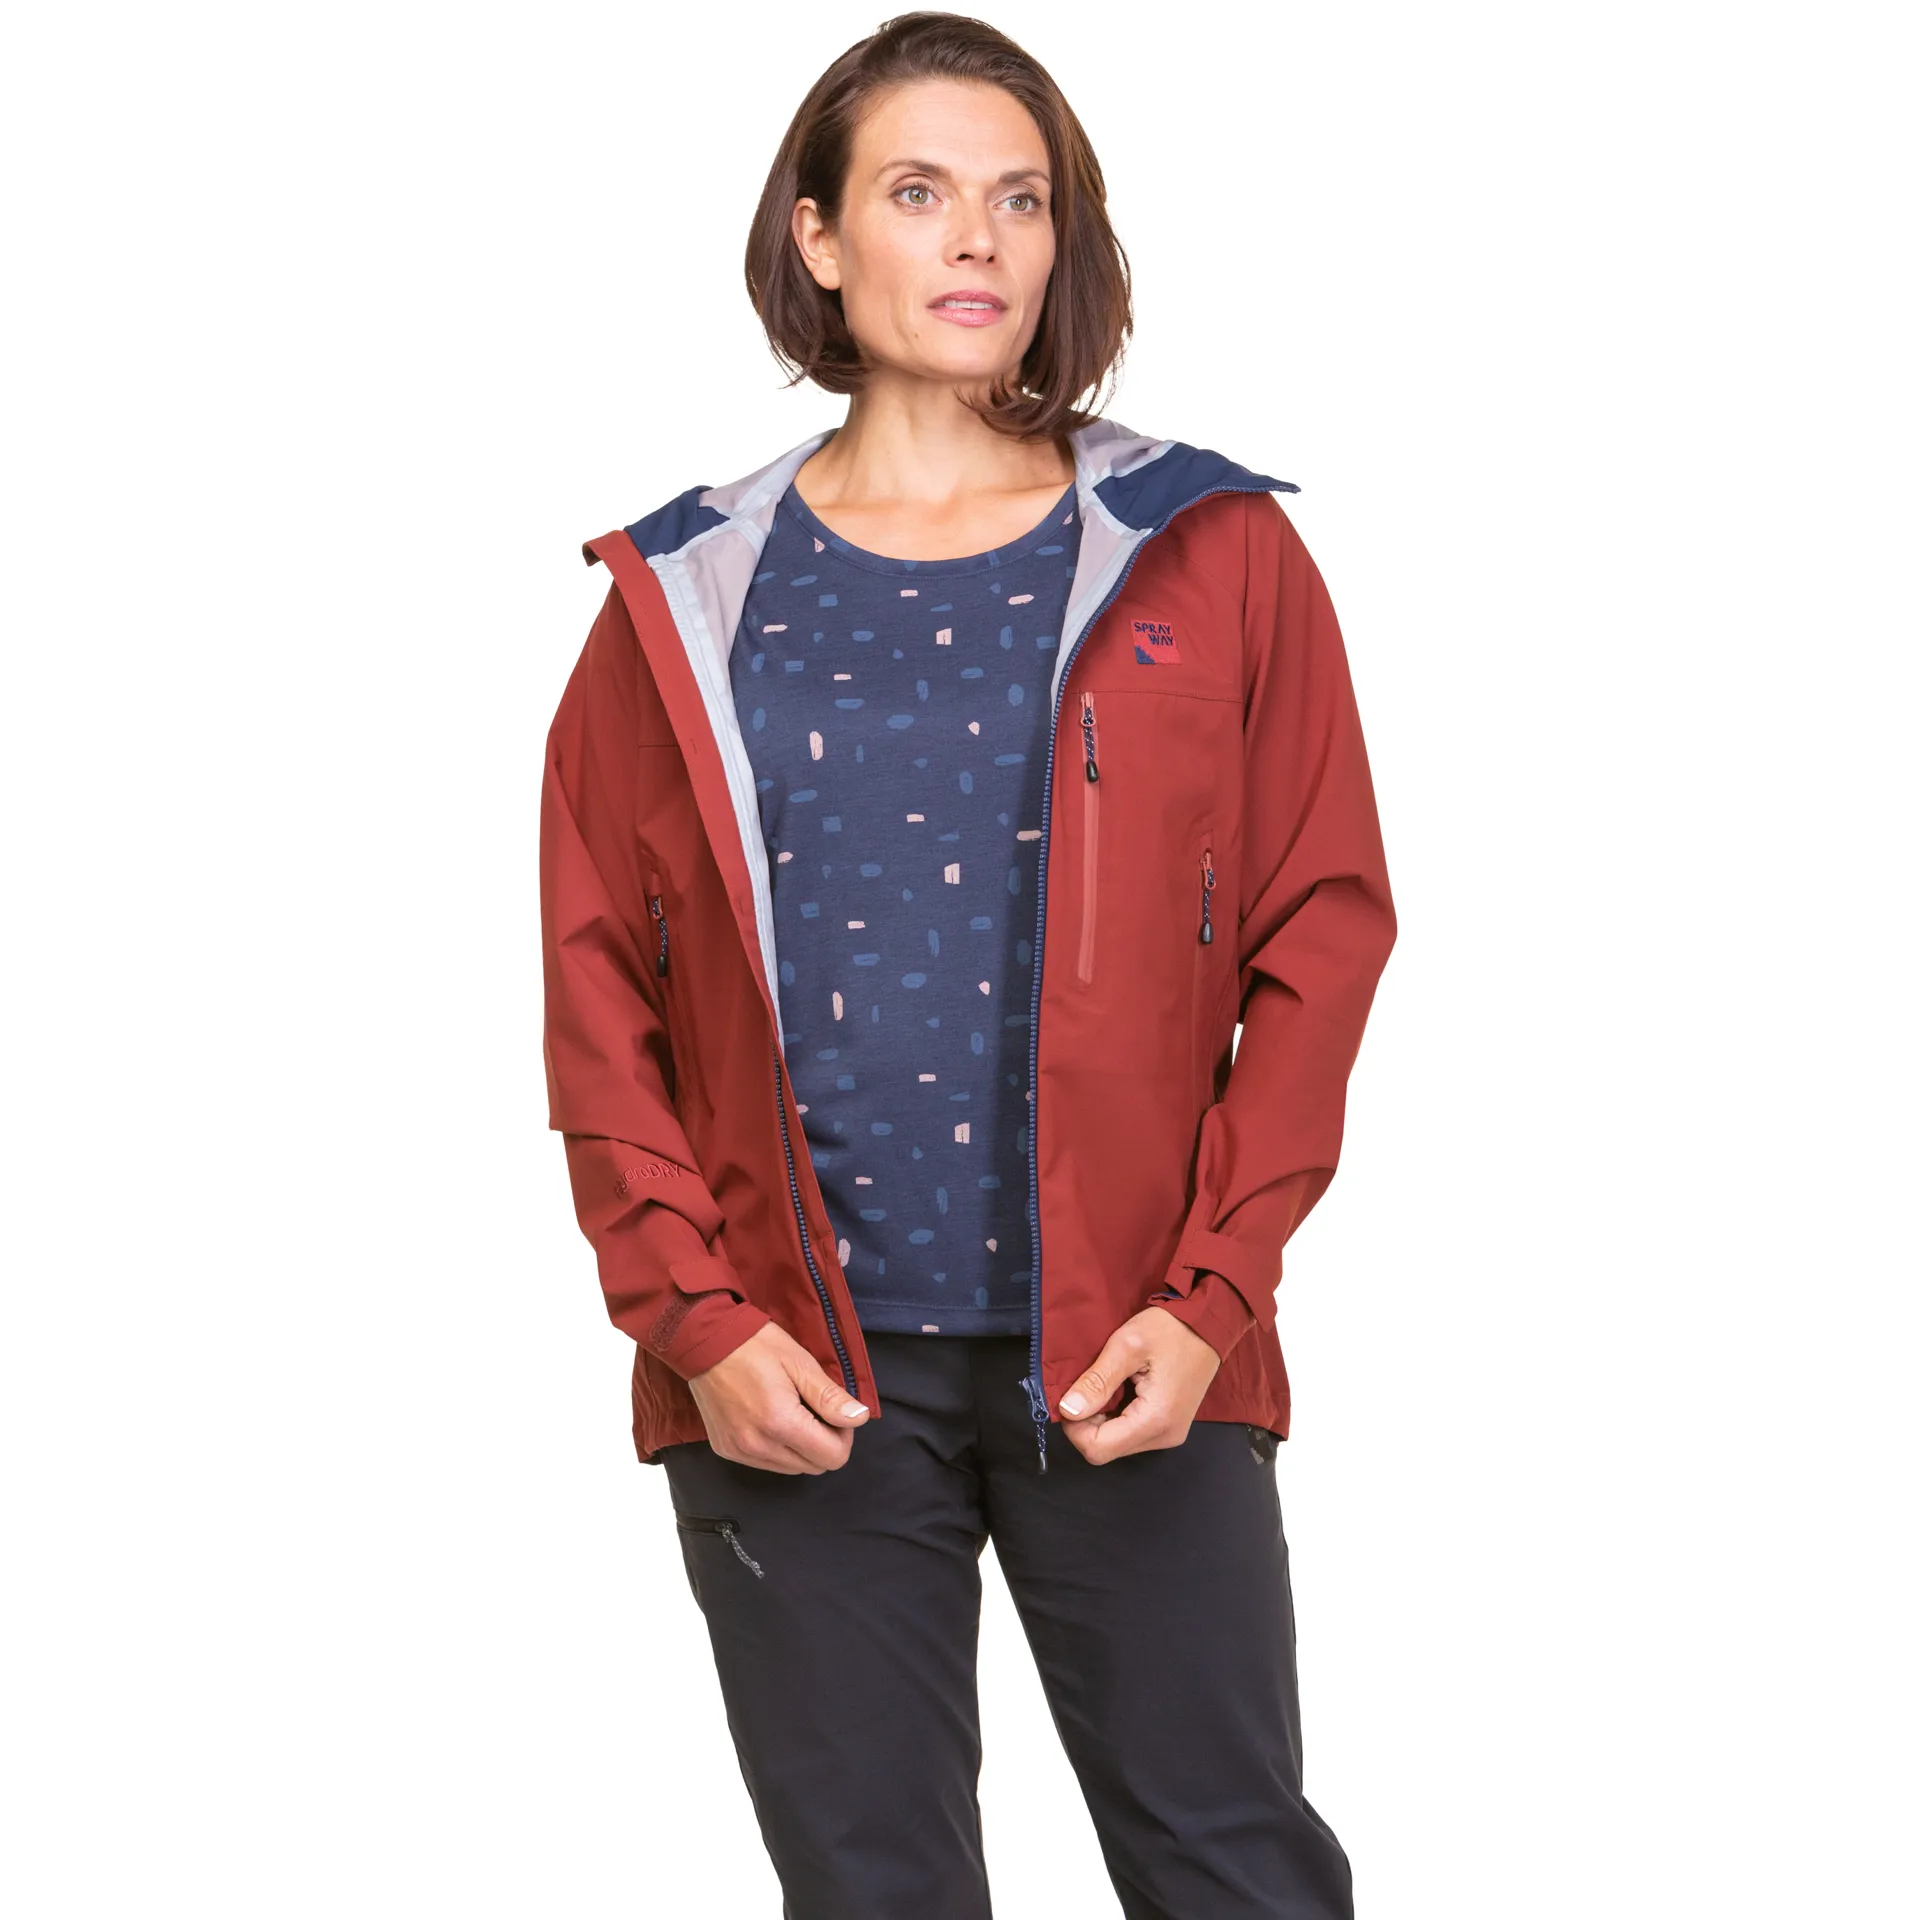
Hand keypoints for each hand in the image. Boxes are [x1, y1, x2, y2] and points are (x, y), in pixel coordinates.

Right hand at [686, 1320, 869, 1473]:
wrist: (704, 1341)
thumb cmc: (755, 1345)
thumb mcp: (800, 1363)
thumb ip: (830, 1397)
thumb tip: (860, 1418)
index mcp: (780, 1423)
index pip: (832, 1458)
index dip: (843, 1435)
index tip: (834, 1411)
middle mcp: (758, 1446)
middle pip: (814, 1467)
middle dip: (825, 1442)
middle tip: (815, 1408)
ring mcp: (739, 1452)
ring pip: (791, 1468)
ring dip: (801, 1447)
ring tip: (793, 1411)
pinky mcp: (727, 1451)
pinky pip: (767, 1463)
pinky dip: (778, 1448)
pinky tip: (771, 1419)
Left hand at [1054, 1307, 1222, 1463]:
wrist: (1209, 1323)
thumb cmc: (1171, 1328)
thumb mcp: (1127, 1346)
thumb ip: (1096, 1381)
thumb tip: (1068, 1410)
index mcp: (1156, 1420)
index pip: (1098, 1449)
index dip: (1075, 1428)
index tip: (1071, 1398)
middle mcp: (1165, 1436)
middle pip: (1107, 1449)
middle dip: (1086, 1424)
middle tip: (1086, 1388)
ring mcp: (1170, 1434)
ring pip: (1117, 1443)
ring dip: (1101, 1420)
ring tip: (1104, 1386)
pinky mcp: (1170, 1426)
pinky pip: (1131, 1434)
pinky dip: (1116, 1417)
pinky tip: (1118, 1391)